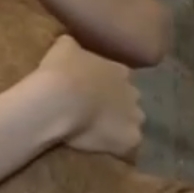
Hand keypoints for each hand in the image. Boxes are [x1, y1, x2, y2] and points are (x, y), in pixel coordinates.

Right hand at [34, 35, 143, 154]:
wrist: (59, 100)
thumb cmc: (60, 71)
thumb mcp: (63, 46)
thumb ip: (73, 45)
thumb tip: (70, 43)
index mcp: (120, 71)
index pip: (119, 78)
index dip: (105, 85)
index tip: (90, 91)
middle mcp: (133, 93)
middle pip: (129, 101)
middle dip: (116, 106)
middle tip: (93, 112)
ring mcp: (134, 118)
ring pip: (132, 124)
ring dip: (119, 127)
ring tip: (97, 134)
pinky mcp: (130, 140)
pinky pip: (128, 147)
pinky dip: (118, 149)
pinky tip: (103, 150)